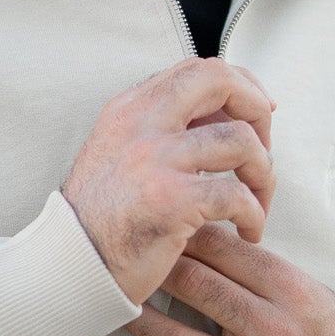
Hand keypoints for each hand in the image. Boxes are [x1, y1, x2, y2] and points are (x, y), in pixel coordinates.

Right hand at [62, 59, 276, 304]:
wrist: (69, 265)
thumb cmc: (100, 221)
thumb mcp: (119, 154)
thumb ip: (161, 130)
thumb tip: (223, 117)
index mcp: (129, 110)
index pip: (197, 70)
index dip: (239, 84)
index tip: (258, 110)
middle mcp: (140, 124)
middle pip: (219, 82)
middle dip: (258, 109)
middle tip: (265, 147)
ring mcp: (154, 159)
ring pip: (241, 140)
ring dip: (263, 173)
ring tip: (257, 202)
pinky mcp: (171, 200)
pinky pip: (237, 195)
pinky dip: (254, 214)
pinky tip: (248, 230)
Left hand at [116, 222, 334, 335]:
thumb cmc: (320, 332)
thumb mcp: (303, 288)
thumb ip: (254, 267)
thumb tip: (194, 231)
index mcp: (290, 292)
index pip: (226, 252)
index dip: (186, 236)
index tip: (159, 227)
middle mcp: (274, 334)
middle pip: (199, 290)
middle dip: (158, 271)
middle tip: (128, 260)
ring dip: (142, 322)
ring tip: (117, 306)